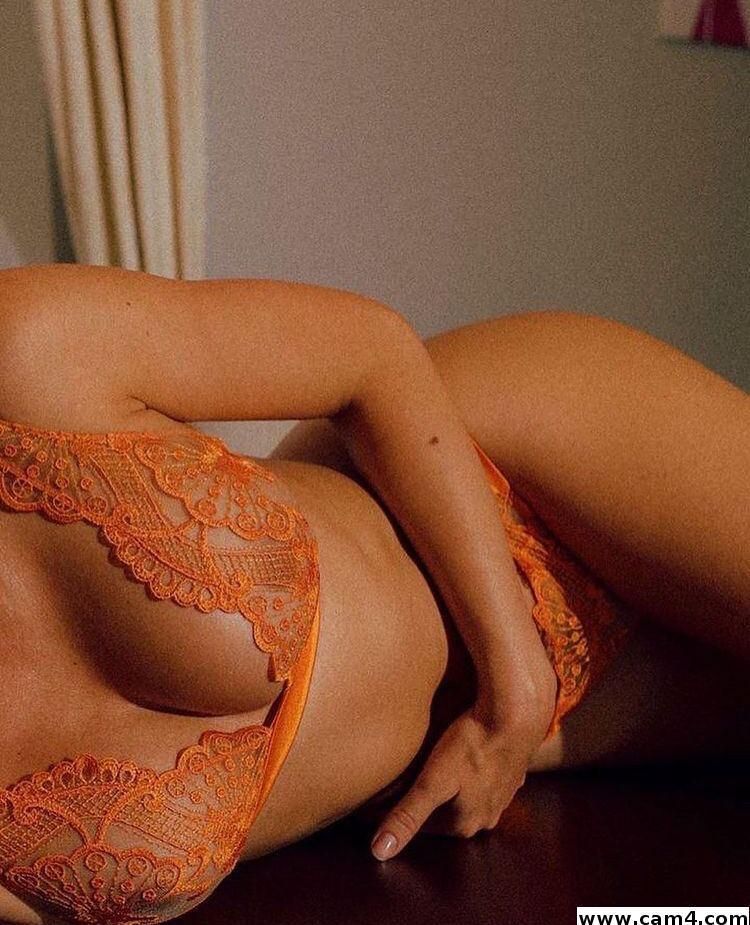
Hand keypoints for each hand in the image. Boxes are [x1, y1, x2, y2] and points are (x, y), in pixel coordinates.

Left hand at [369, 654, 557, 860]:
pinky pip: (485, 781)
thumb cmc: (470, 745)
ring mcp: (503, 796)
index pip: (422, 827)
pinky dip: (473, 775)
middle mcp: (486, 817)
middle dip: (426, 802)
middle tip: (405, 782)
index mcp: (464, 824)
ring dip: (450, 790)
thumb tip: (380, 851)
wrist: (515, 717)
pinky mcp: (512, 774)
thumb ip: (407, 816)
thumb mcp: (432, 781)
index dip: (400, 812)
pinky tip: (465, 760)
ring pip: (467, 798)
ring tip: (433, 771)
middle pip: (445, 814)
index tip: (382, 800)